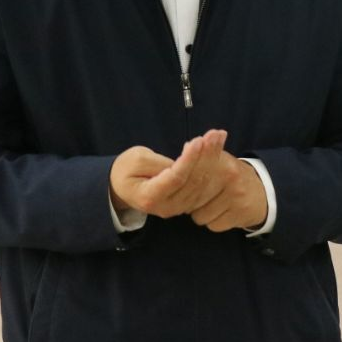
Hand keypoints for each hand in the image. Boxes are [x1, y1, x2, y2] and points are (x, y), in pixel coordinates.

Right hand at [110, 130, 268, 231]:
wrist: (122, 187)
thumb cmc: (126, 169)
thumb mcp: (137, 160)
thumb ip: (160, 163)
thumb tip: (185, 162)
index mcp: (150, 197)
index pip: (176, 178)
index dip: (189, 159)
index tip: (199, 140)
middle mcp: (167, 207)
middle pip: (192, 182)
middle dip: (206, 155)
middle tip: (216, 134)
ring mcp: (178, 208)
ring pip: (201, 184)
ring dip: (212, 159)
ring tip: (218, 136)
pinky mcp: (185, 203)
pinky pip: (202, 187)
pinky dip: (211, 167)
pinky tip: (215, 148)